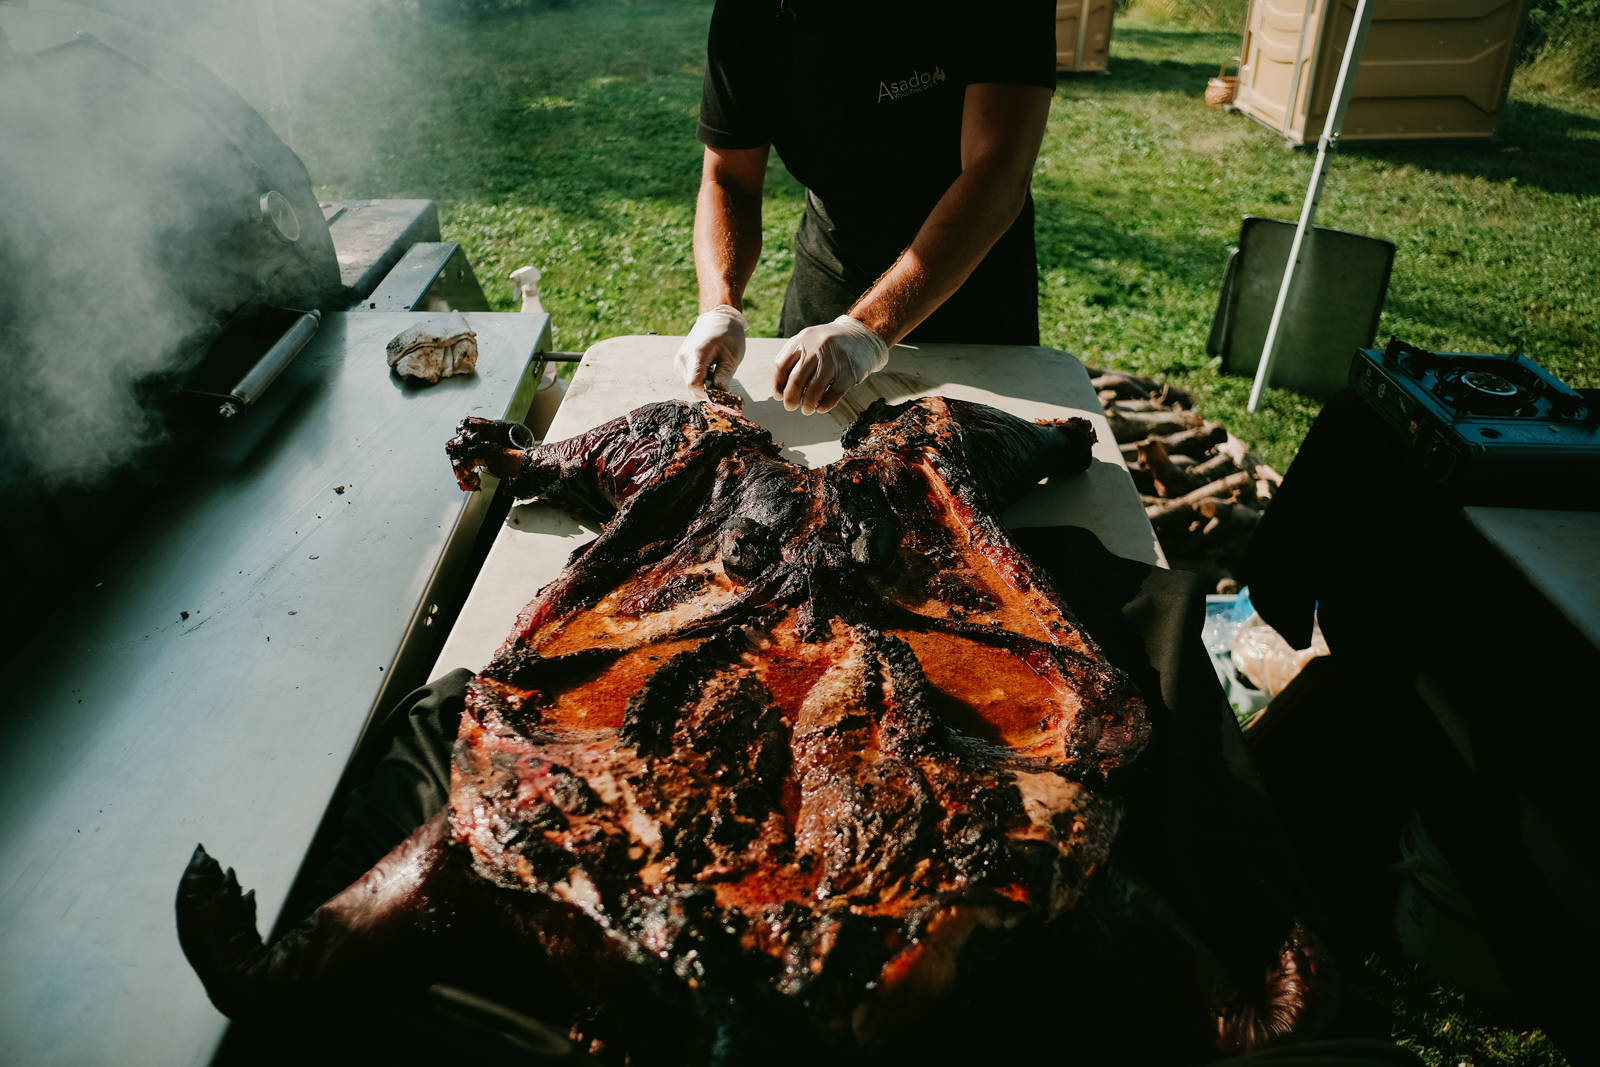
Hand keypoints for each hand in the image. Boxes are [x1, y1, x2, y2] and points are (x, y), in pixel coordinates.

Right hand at [674, 305, 746, 392]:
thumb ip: (723, 377)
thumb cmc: (728, 334)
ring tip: (718, 373)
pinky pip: (690, 378)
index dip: (708, 393)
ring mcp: (679, 361)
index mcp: (696, 355)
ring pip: (690, 384)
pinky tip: (711, 370)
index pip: (694, 385)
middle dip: (708, 391)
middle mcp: (683, 358)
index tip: (722, 394)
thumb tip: (720, 396)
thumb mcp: (731, 357)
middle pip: (691, 387)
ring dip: (705, 385)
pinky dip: (701, 380)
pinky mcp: (680, 363)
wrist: (718, 318)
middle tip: (724, 385)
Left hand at [772, 316, 889, 414]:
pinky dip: (824, 405)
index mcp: (803, 340)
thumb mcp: (810, 340)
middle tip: (790, 407)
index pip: (782, 366)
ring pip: (814, 390)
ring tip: (806, 410)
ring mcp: (835, 360)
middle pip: (797, 379)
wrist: (863, 336)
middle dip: (791, 398)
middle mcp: (818, 348)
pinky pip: (833, 395)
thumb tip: (780, 389)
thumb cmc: (831, 343)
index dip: (778, 385)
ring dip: (807, 405)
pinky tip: (821, 408)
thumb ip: (794, 358)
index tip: (779, 396)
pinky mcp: (850, 372)